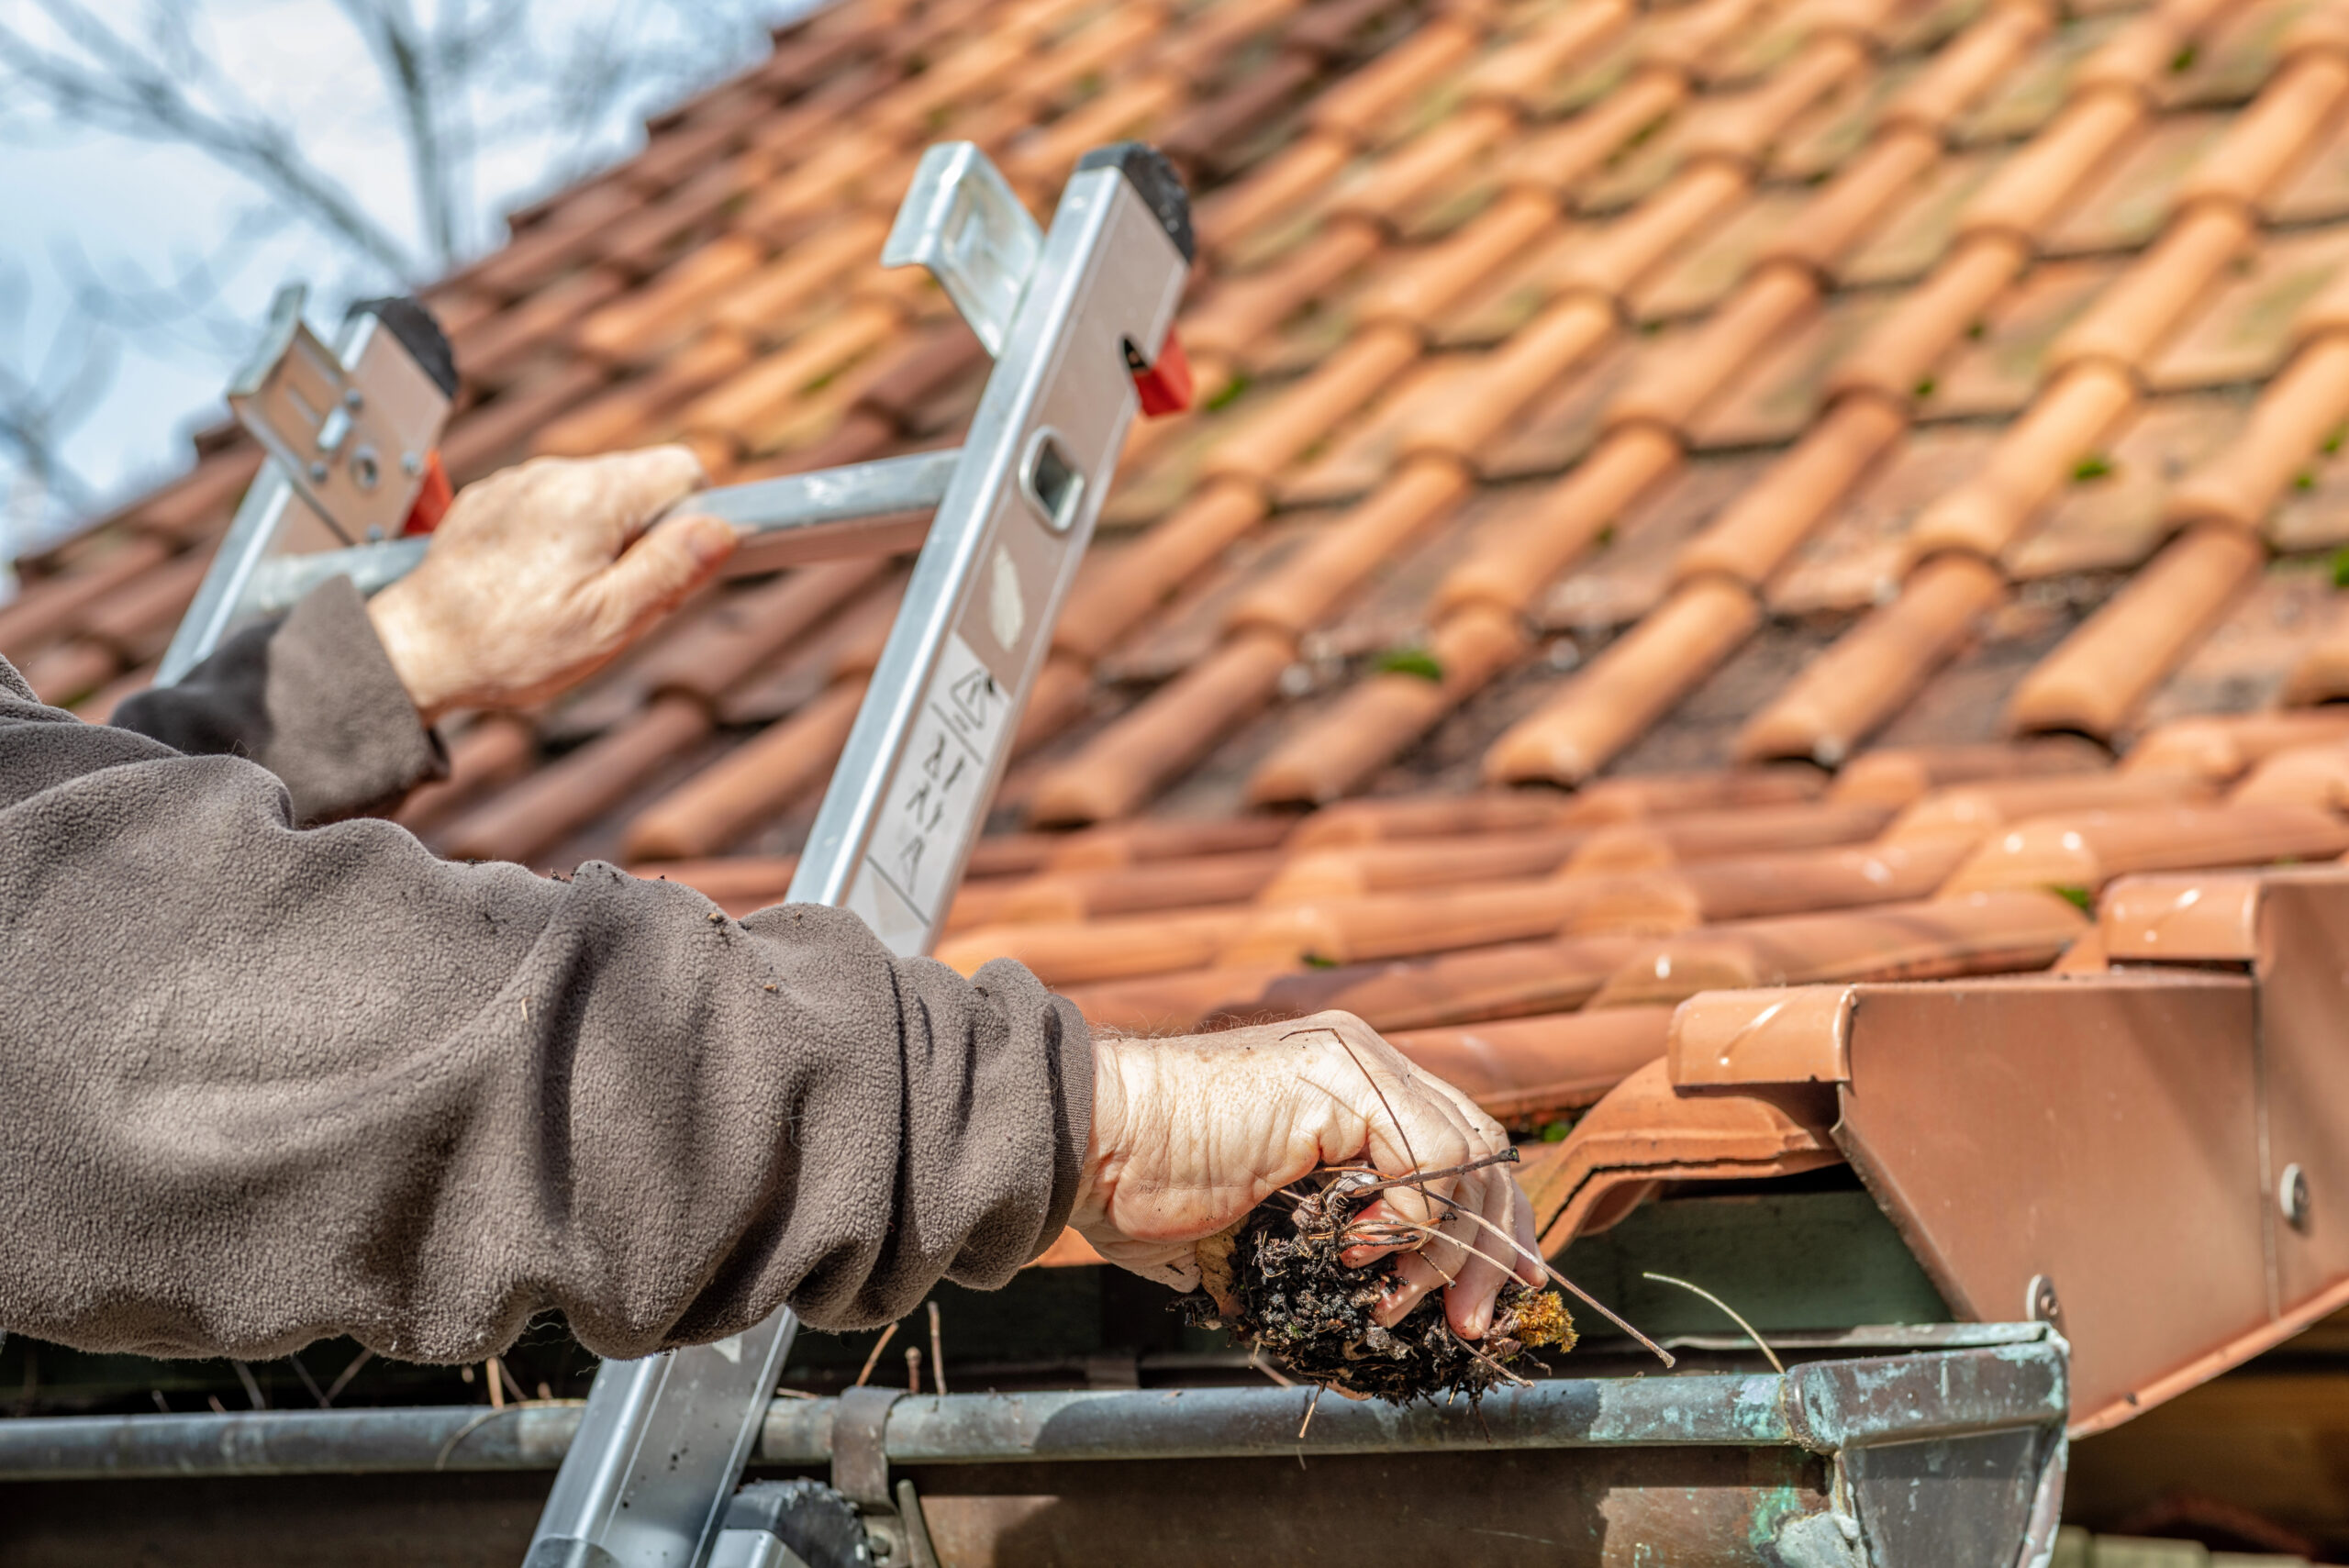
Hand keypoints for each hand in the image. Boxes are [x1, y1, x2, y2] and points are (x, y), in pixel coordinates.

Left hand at [367, 447, 736, 722]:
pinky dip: (558, 537)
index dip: (694, 520)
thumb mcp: (609, 623)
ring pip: (595, 494)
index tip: (671, 568)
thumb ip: (670, 570)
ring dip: (602, 536)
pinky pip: (550, 504)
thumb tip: (720, 528)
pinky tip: (535, 584)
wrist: (414, 651)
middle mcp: (553, 474)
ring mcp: (517, 483)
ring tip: (570, 595)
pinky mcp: (490, 501)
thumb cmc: (508, 646)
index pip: (683, 470)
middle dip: (647, 533)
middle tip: (619, 596)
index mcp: (592, 498)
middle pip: (639, 481)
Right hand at [1072, 1010, 1540, 1339]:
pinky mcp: (1341, 1078)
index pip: (1459, 1146)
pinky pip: (1430, 1156)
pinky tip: (1359, 1250)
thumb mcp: (1259, 1218)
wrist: (1092, 1142)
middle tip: (1470, 1321)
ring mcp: (1356, 1061)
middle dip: (1492, 1247)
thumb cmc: (1143, 1185)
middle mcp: (1363, 1059)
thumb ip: (1321, 1239)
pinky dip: (1413, 1220)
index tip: (1493, 1294)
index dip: (1488, 1223)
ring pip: (1469, 1156)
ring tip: (1396, 1301)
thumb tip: (1365, 1310)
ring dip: (1448, 1250)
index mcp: (1347, 1084)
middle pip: (1483, 1149)